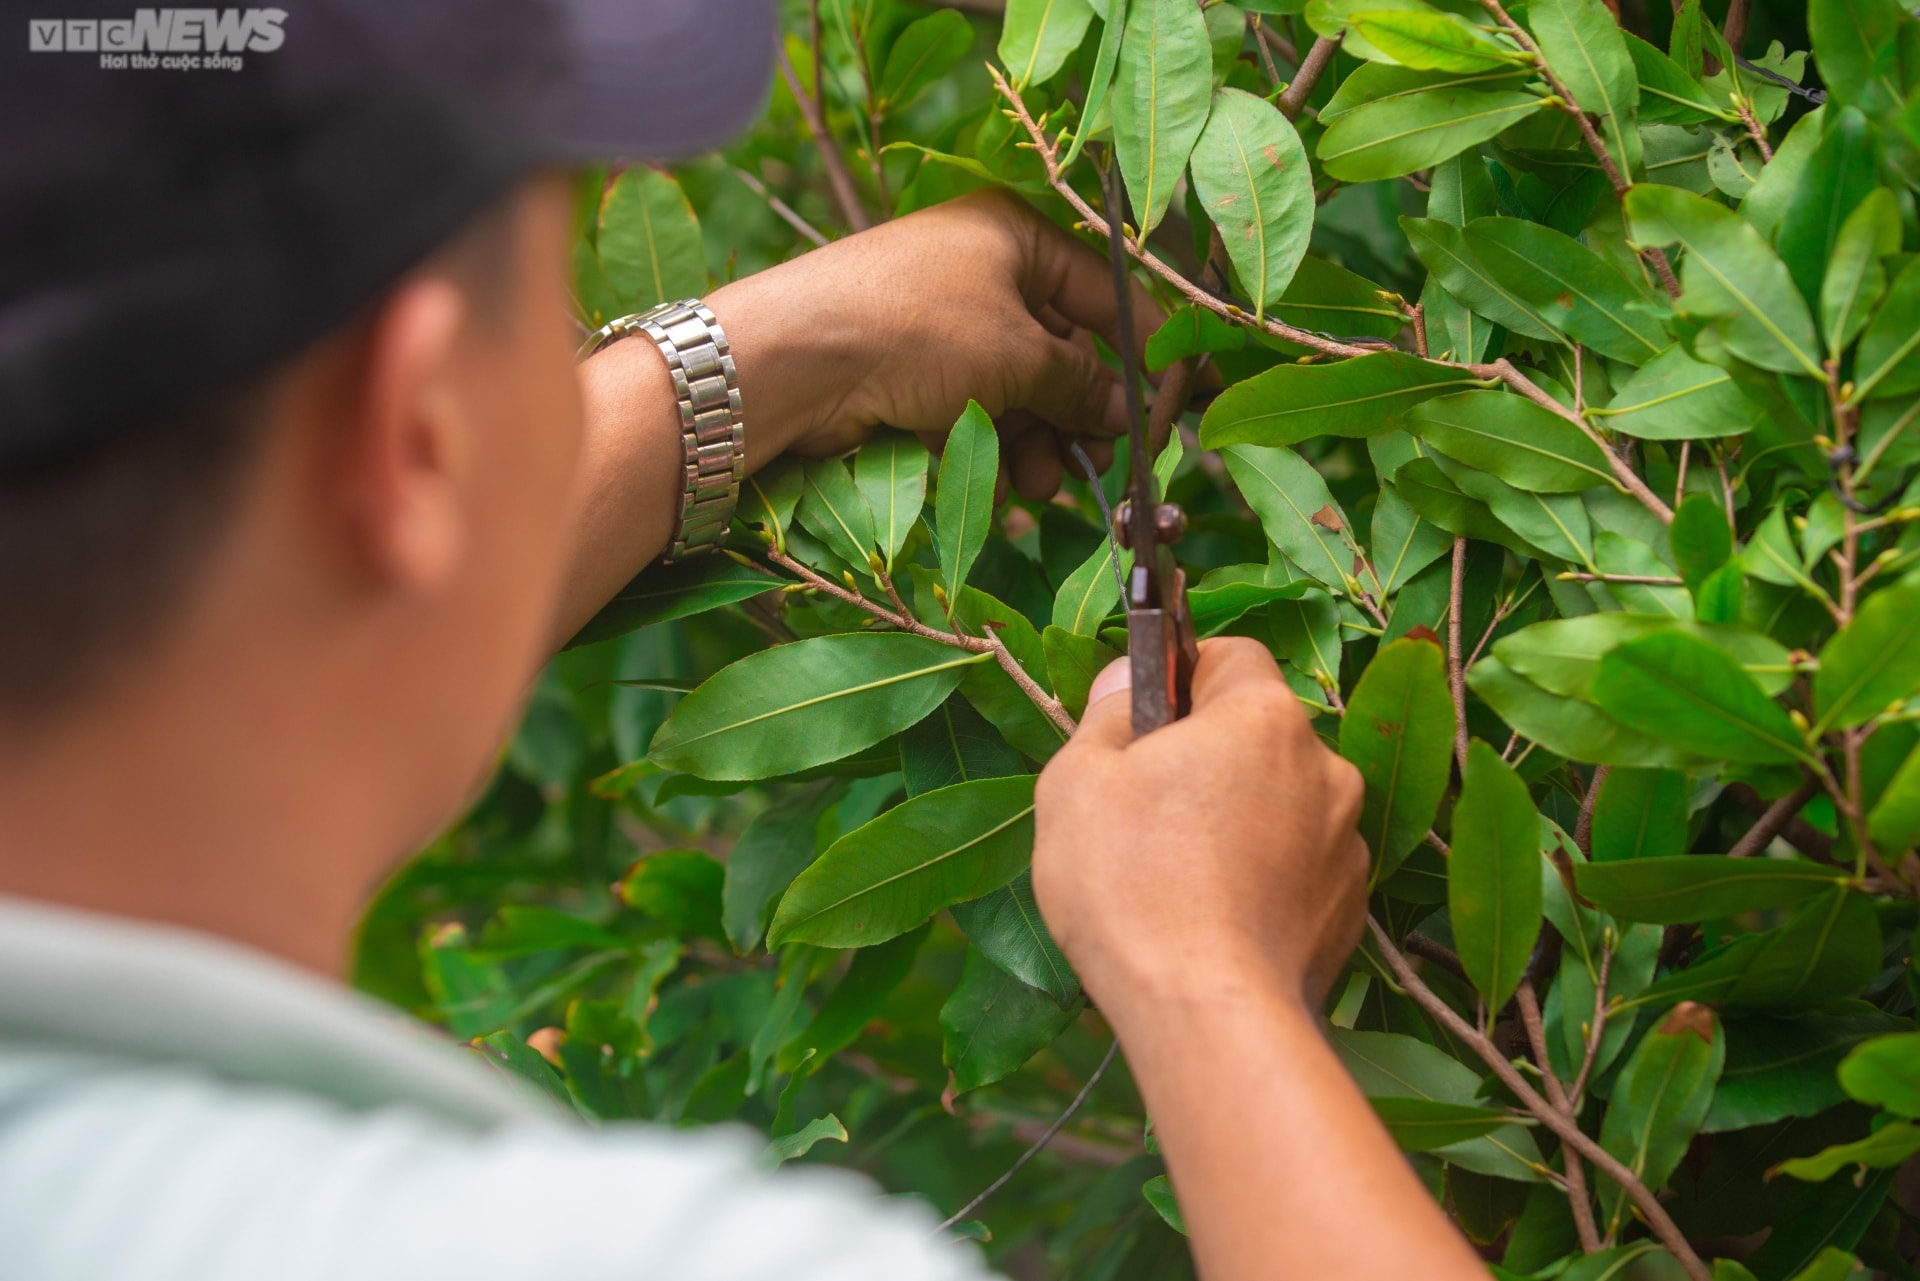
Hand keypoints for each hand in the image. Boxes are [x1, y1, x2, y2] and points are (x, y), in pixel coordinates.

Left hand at [704, 189, 1160, 500]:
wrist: (793, 358)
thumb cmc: (916, 329)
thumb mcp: (1018, 355)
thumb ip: (1082, 384)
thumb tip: (1128, 413)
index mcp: (1017, 234)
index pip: (1109, 296)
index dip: (1146, 356)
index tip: (1171, 413)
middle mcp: (983, 269)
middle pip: (1064, 349)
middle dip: (1085, 414)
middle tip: (1103, 465)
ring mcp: (945, 321)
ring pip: (1022, 388)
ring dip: (1043, 441)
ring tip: (1046, 487)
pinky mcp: (913, 368)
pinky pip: (978, 407)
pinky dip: (999, 444)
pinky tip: (1010, 485)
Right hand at [1031, 638, 1369, 1019]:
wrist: (1207, 1014)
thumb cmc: (1131, 887)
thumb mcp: (1077, 782)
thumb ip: (1105, 714)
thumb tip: (1125, 683)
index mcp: (1264, 716)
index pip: (1230, 655)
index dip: (1179, 678)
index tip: (1142, 723)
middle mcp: (1325, 766)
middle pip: (1257, 734)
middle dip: (1207, 757)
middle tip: (1144, 810)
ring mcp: (1347, 841)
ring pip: (1280, 804)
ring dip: (1238, 820)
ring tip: (1177, 878)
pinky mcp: (1352, 907)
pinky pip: (1299, 867)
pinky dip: (1263, 878)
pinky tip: (1213, 918)